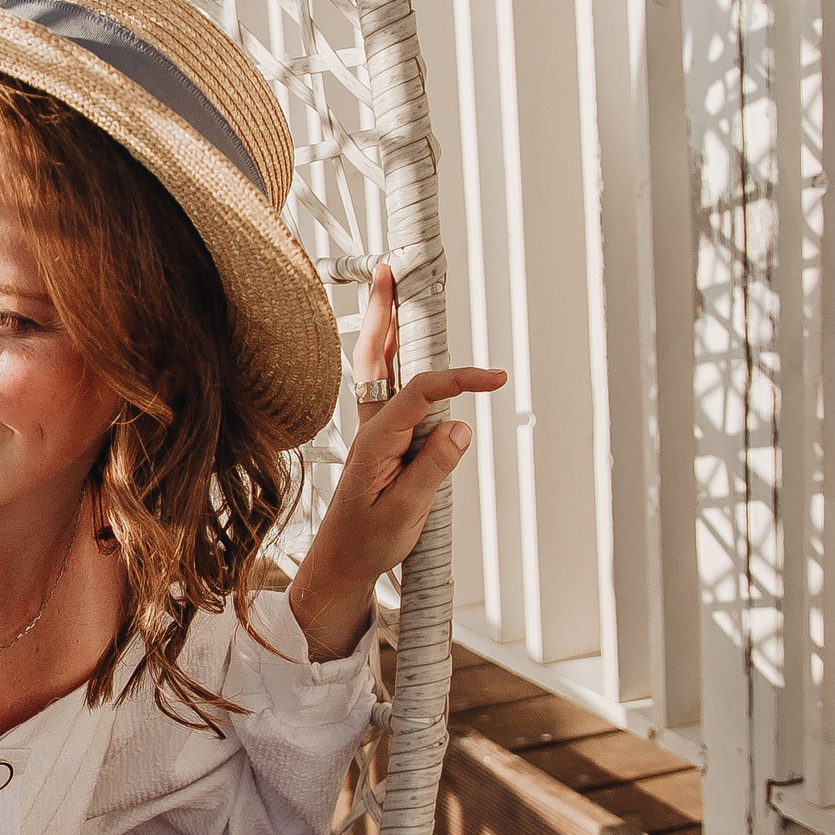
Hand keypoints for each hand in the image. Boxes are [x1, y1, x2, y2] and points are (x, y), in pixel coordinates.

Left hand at [287, 260, 506, 660]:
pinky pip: (385, 388)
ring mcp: (372, 431)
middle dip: (384, 312)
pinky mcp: (378, 440)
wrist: (340, 564)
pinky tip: (396, 342)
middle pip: (378, 358)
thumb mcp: (406, 511)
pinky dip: (392, 356)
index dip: (459, 379)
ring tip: (387, 286)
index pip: (421, 392)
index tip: (494, 379)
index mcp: (377, 441)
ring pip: (379, 367)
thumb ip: (433, 466)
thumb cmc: (368, 542)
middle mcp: (371, 427)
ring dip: (385, 325)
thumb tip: (459, 425)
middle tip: (387, 270)